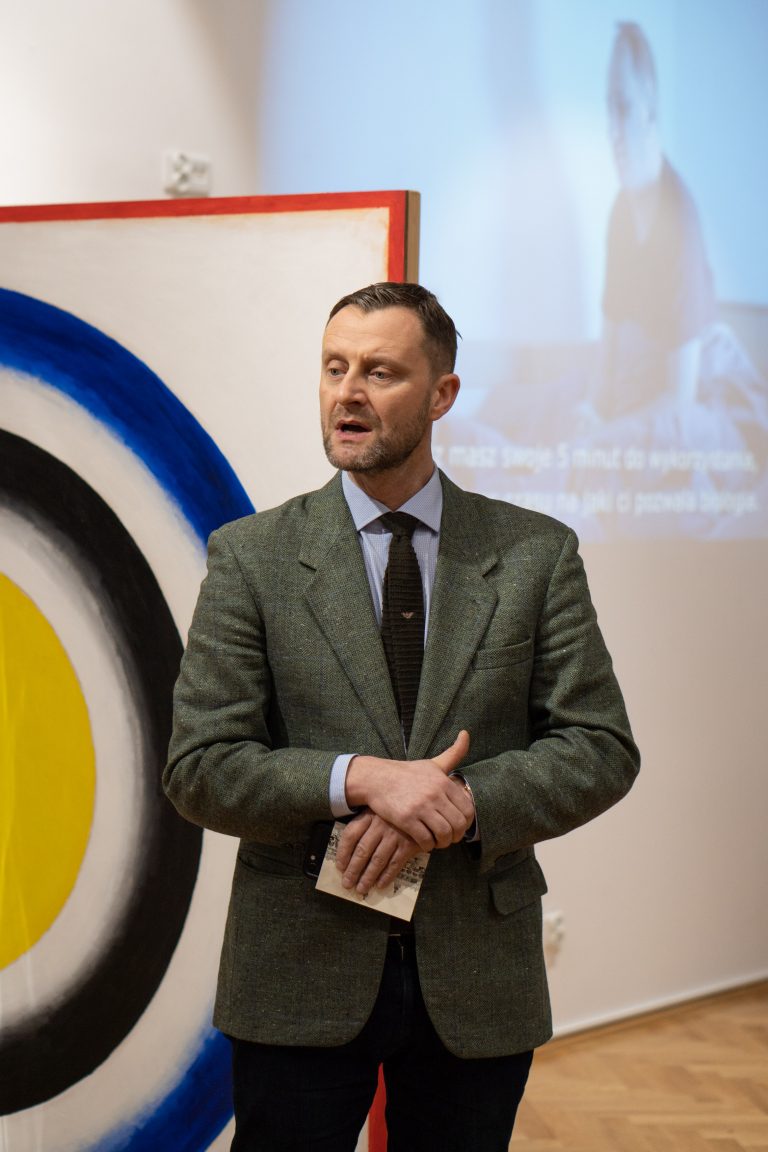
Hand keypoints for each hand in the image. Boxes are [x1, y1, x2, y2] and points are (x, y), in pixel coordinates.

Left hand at [335, 811, 422, 895]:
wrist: (422, 808)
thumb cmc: (395, 811)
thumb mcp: (378, 810)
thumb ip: (364, 824)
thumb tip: (348, 851)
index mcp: (369, 815)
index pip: (350, 835)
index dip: (343, 853)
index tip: (340, 867)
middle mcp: (380, 825)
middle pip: (362, 851)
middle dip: (353, 870)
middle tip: (347, 884)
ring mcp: (395, 835)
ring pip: (377, 860)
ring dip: (368, 877)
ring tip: (361, 888)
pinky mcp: (409, 844)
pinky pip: (395, 863)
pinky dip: (387, 876)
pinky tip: (380, 885)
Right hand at [344, 730, 473, 851]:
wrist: (377, 778)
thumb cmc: (407, 773)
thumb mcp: (433, 763)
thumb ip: (454, 752)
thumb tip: (466, 733)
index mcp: (443, 782)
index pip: (467, 810)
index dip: (467, 823)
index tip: (459, 826)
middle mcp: (434, 794)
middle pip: (458, 824)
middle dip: (456, 836)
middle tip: (449, 837)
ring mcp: (420, 807)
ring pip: (443, 834)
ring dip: (443, 842)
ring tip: (438, 841)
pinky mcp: (406, 819)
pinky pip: (425, 839)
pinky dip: (428, 845)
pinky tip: (425, 843)